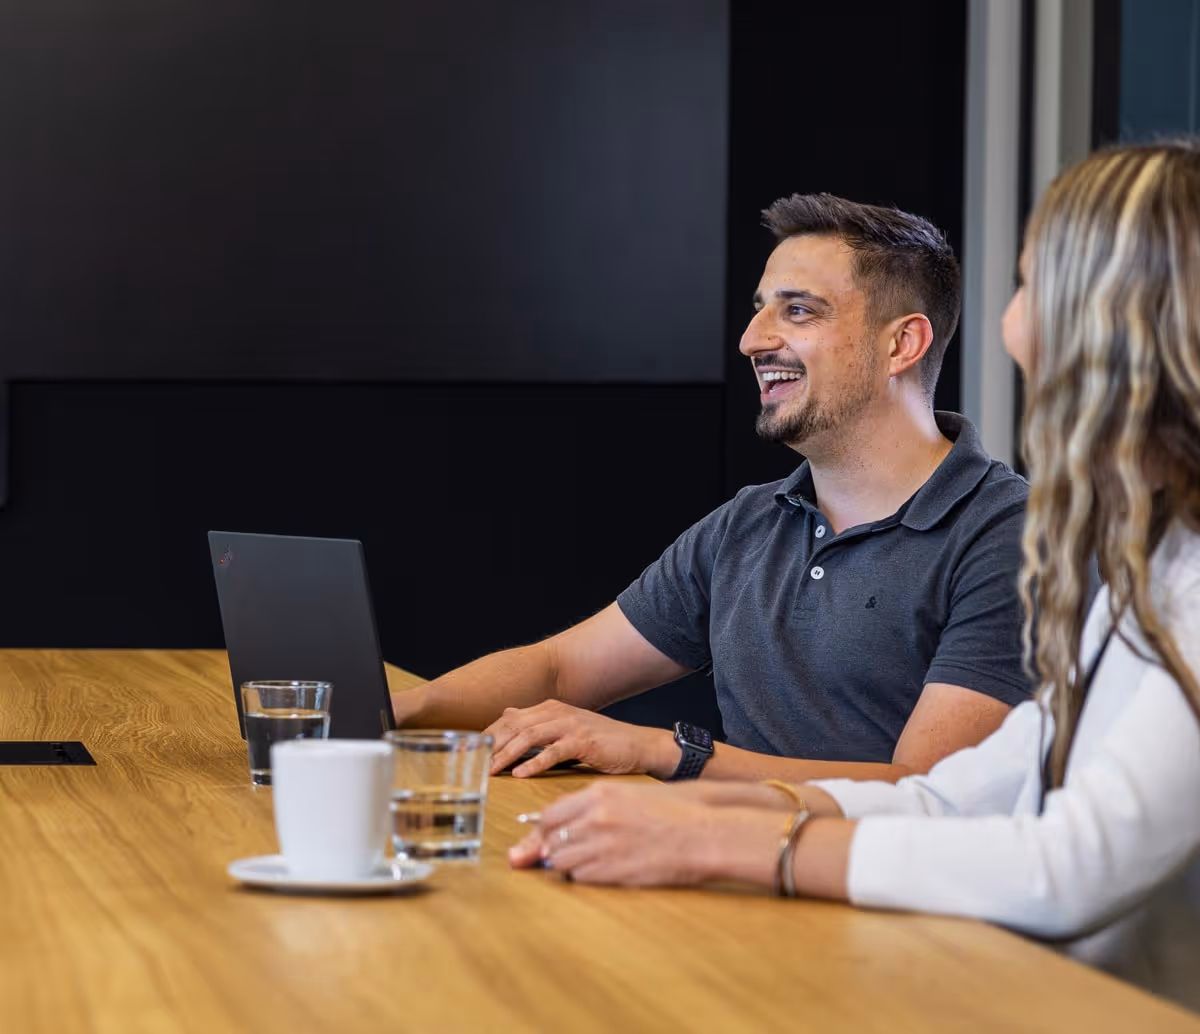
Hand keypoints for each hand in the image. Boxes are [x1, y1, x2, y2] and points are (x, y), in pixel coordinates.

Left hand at [483, 700, 675, 777]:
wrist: (637, 744)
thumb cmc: (600, 742)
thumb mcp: (565, 728)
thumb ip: (536, 724)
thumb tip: (506, 715)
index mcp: (549, 709)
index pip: (508, 719)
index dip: (486, 735)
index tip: (466, 752)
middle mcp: (556, 712)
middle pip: (514, 726)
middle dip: (490, 745)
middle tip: (471, 764)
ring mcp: (570, 725)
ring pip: (529, 736)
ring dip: (507, 755)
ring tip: (491, 771)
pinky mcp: (584, 741)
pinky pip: (554, 751)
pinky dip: (535, 763)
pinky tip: (522, 775)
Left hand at [507, 782, 718, 885]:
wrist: (705, 833)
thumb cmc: (674, 810)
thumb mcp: (630, 794)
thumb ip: (594, 806)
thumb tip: (565, 822)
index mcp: (599, 795)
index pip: (550, 813)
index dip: (542, 829)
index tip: (542, 836)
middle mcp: (595, 818)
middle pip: (549, 839)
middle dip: (548, 849)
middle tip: (554, 855)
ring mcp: (603, 846)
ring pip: (560, 862)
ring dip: (566, 865)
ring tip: (584, 862)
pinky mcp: (613, 872)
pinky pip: (581, 878)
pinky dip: (584, 876)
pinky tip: (601, 870)